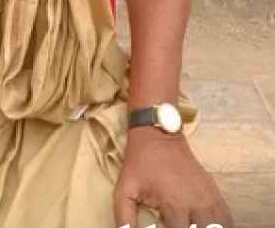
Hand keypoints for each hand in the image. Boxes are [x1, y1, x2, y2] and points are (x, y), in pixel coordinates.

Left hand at [114, 126, 233, 227]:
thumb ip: (124, 218)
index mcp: (173, 204)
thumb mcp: (124, 189)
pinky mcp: (213, 189)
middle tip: (181, 227)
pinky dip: (222, 225)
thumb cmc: (139, 163)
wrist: (157, 133)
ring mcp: (207, 195)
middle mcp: (195, 202)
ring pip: (219, 226)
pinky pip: (226, 217)